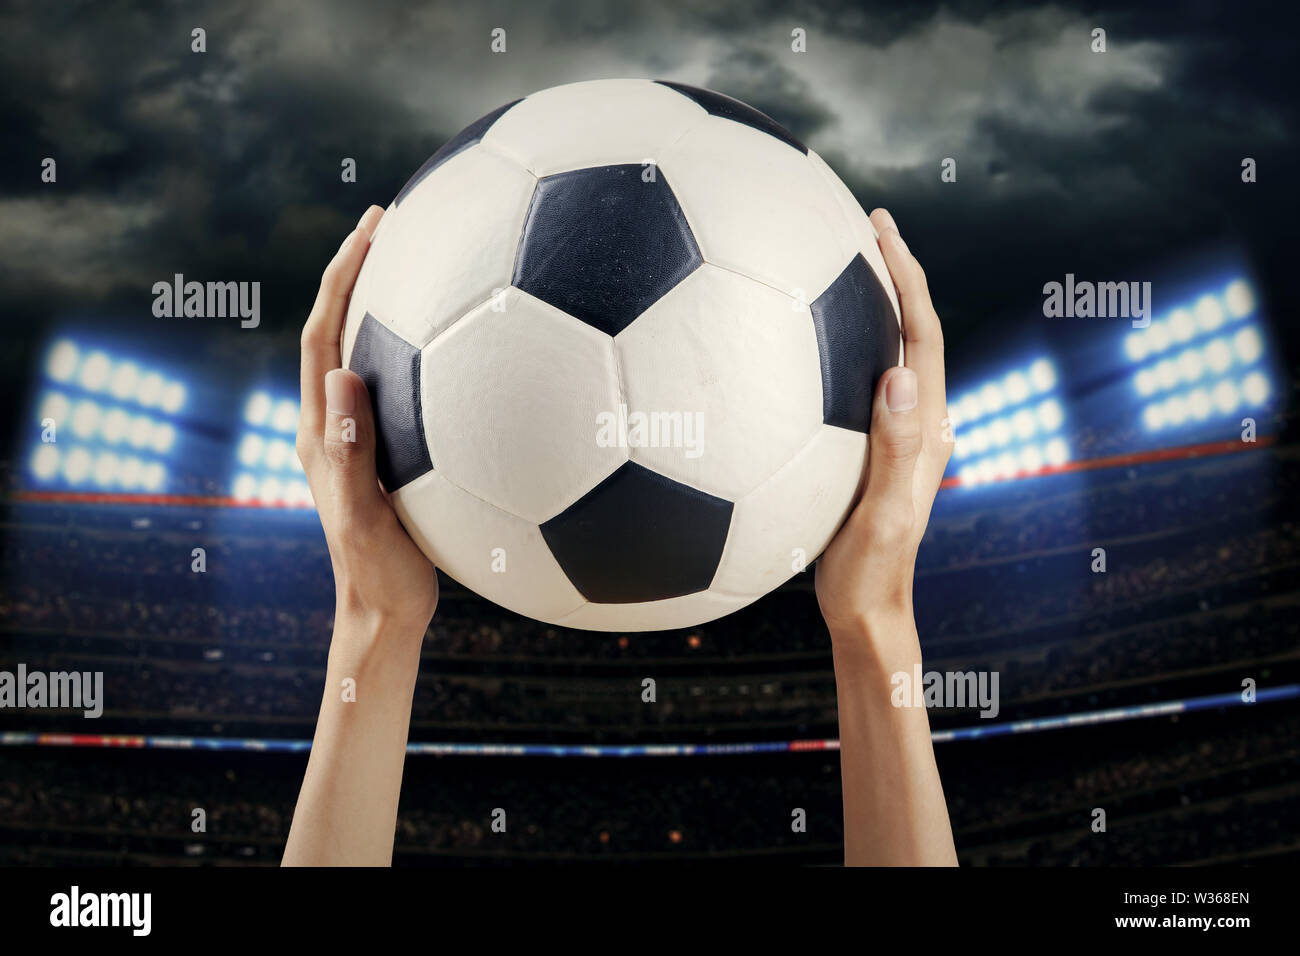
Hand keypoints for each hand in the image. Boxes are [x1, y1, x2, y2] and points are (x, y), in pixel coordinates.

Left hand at [296, 205, 437, 637]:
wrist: (385, 614)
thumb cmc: (379, 574)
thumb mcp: (364, 517)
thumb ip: (351, 451)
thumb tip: (344, 371)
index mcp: (319, 432)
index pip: (322, 333)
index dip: (342, 275)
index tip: (372, 227)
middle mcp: (332, 424)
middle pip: (337, 328)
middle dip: (359, 271)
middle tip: (394, 224)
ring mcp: (359, 438)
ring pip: (368, 352)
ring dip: (386, 304)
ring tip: (424, 265)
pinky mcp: (386, 453)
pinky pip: (400, 385)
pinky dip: (420, 350)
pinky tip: (463, 348)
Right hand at [815, 209, 950, 649]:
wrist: (866, 613)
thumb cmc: (869, 574)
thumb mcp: (880, 518)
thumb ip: (894, 450)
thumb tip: (899, 373)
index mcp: (927, 429)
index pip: (923, 334)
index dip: (907, 276)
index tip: (880, 228)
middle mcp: (916, 422)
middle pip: (911, 330)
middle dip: (893, 271)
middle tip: (861, 221)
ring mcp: (891, 435)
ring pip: (885, 352)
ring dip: (869, 303)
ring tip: (833, 260)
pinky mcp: (865, 449)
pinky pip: (853, 382)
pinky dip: (837, 345)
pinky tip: (795, 342)